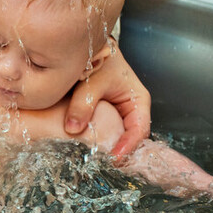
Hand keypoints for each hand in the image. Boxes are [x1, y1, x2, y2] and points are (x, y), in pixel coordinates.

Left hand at [65, 42, 150, 156]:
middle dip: (120, 152)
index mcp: (137, 100)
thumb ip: (83, 105)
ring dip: (108, 148)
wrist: (88, 48)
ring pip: (117, 137)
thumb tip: (73, 130)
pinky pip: (104, 132)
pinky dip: (97, 141)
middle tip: (105, 165)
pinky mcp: (104, 116)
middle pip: (131, 138)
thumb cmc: (98, 59)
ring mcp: (117, 114)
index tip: (114, 157)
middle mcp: (130, 110)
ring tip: (96, 162)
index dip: (128, 146)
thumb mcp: (92, 81)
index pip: (139, 130)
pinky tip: (86, 150)